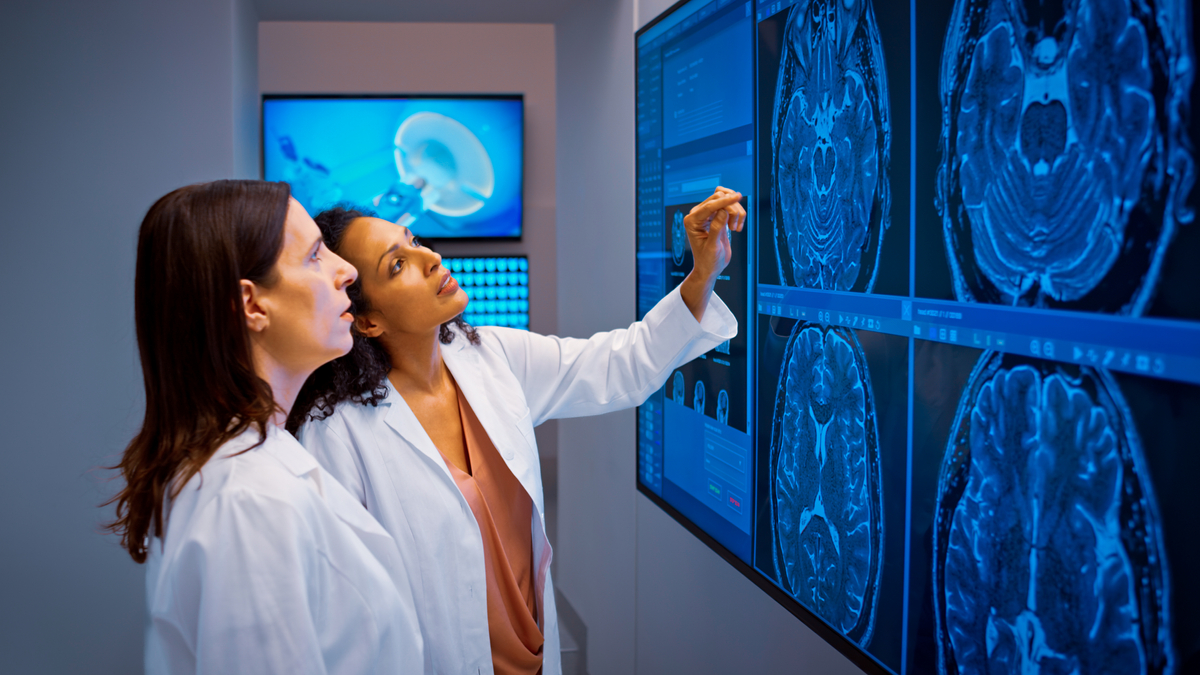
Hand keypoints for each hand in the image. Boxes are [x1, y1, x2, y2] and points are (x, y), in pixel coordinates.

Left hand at [679, 187, 745, 321]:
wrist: (710, 267)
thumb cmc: (708, 260)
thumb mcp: (713, 247)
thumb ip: (716, 229)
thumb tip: (723, 211)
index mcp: (691, 221)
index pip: (710, 205)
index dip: (725, 201)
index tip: (738, 196)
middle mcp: (697, 215)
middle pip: (718, 199)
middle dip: (731, 210)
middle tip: (735, 228)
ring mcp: (706, 214)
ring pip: (724, 200)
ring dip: (735, 211)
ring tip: (736, 229)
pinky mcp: (715, 216)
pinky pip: (728, 206)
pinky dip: (736, 213)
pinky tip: (736, 226)